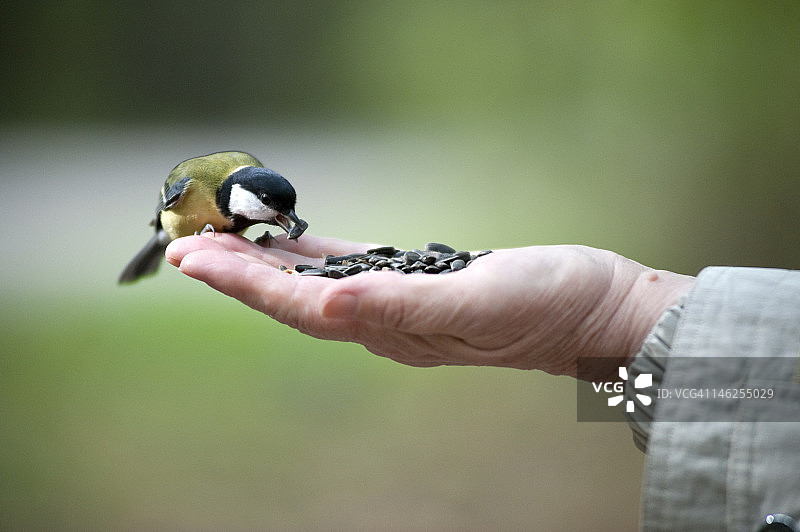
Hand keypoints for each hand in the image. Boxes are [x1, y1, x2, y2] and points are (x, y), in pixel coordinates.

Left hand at [165, 233, 693, 378]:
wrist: (594, 310)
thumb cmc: (545, 305)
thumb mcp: (478, 300)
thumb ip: (402, 307)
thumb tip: (329, 304)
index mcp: (393, 330)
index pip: (301, 307)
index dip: (244, 284)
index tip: (192, 259)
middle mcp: (387, 324)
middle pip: (295, 298)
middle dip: (238, 275)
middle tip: (183, 246)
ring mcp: (401, 306)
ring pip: (316, 284)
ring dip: (267, 265)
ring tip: (222, 242)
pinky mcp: (421, 284)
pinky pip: (352, 267)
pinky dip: (314, 254)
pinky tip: (294, 241)